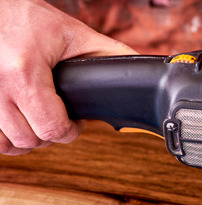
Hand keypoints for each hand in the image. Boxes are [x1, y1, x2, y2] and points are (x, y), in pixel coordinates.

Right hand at [0, 0, 134, 154]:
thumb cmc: (27, 18)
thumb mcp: (73, 33)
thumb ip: (109, 55)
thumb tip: (142, 70)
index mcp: (24, 71)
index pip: (52, 128)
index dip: (70, 131)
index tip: (74, 122)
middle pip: (31, 139)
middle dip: (51, 133)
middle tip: (58, 117)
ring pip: (10, 143)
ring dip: (29, 137)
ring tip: (39, 119)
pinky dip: (7, 137)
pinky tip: (20, 123)